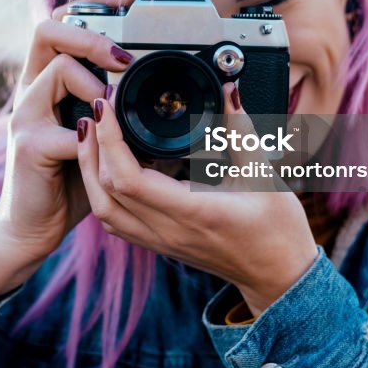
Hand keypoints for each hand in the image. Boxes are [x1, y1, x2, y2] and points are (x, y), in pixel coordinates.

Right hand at [0, 0, 134, 310]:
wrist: (35, 225)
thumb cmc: (71, 179)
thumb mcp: (103, 139)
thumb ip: (126, 116)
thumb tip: (180, 103)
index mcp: (51, 81)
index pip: (62, 21)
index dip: (92, 5)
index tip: (129, 3)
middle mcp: (33, 90)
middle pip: (47, 28)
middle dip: (91, 32)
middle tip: (125, 54)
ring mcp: (27, 116)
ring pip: (55, 67)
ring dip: (93, 77)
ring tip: (115, 100)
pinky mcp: (28, 146)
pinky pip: (62, 128)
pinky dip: (92, 134)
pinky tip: (107, 142)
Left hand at [75, 82, 317, 315]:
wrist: (278, 277)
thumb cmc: (277, 230)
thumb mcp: (265, 176)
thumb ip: (242, 131)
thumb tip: (230, 90)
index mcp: (193, 212)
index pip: (129, 179)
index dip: (110, 140)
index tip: (107, 106)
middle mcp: (168, 231)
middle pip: (105, 192)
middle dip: (93, 146)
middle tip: (97, 108)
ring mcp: (159, 241)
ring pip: (103, 209)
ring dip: (89, 169)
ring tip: (92, 133)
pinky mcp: (158, 243)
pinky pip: (115, 220)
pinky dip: (101, 190)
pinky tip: (107, 165)